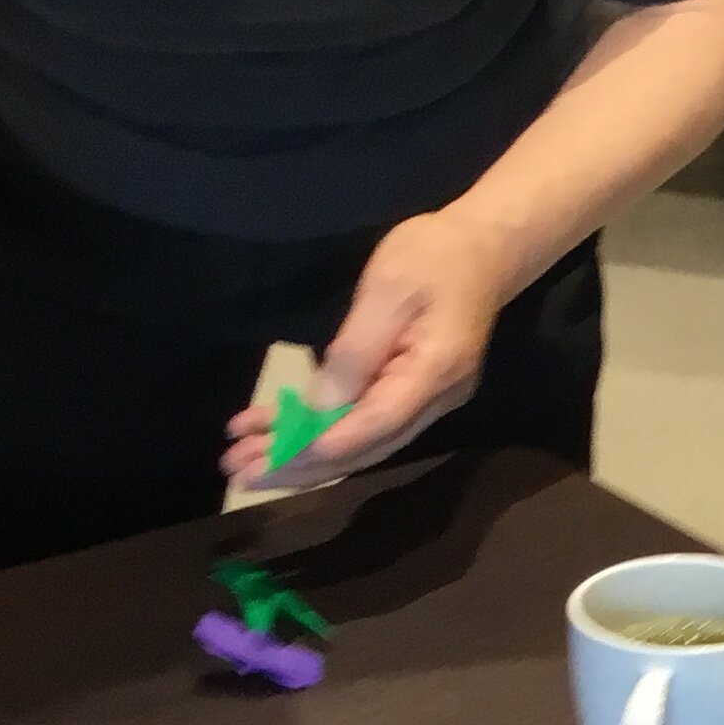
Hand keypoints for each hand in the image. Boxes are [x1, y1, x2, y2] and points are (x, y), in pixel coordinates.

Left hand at [223, 209, 517, 493]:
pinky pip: (361, 423)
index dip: (324, 445)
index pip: (377, 422)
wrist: (482, 250)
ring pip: (360, 442)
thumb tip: (322, 404)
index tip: (272, 460)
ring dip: (301, 456)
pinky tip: (274, 431)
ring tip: (241, 462)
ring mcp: (425, 401)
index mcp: (436, 372)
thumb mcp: (388, 291)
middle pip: (366, 447)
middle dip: (301, 464)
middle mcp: (435, 400)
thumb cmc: (434, 257)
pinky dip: (317, 432)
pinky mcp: (410, 394)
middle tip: (241, 474)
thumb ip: (355, 351)